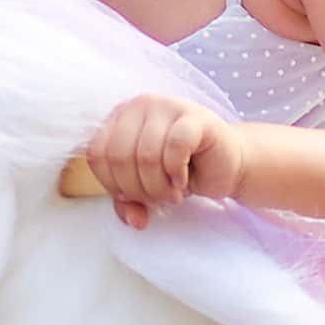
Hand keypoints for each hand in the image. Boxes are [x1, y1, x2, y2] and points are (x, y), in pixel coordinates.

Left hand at [76, 93, 245, 227]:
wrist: (226, 165)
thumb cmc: (182, 171)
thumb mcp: (145, 189)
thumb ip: (128, 202)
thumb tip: (134, 220)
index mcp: (120, 117)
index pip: (97, 154)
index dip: (112, 184)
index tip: (135, 196)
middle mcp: (140, 105)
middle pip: (119, 155)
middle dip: (137, 189)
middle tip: (157, 199)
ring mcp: (168, 106)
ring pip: (146, 155)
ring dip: (159, 187)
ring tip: (172, 195)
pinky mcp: (196, 117)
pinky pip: (175, 147)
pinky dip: (177, 173)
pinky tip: (183, 181)